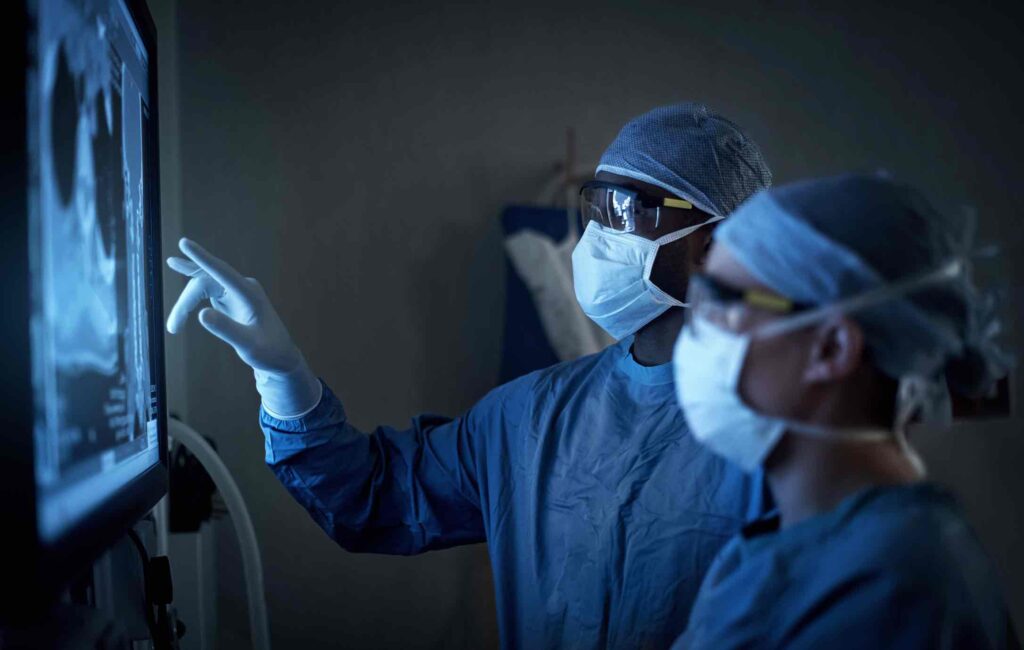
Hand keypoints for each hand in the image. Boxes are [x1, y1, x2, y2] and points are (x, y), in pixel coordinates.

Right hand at [166, 238, 320, 417]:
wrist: (280, 357)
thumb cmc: (269, 352)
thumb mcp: (248, 345)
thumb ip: (226, 329)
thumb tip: (201, 314)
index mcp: (249, 294)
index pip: (221, 271)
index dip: (201, 257)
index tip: (183, 242)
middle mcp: (242, 287)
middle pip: (204, 282)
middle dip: (185, 302)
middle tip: (173, 327)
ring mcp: (236, 291)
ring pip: (202, 287)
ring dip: (186, 304)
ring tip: (174, 327)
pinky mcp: (231, 297)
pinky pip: (206, 291)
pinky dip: (191, 300)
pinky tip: (179, 284)